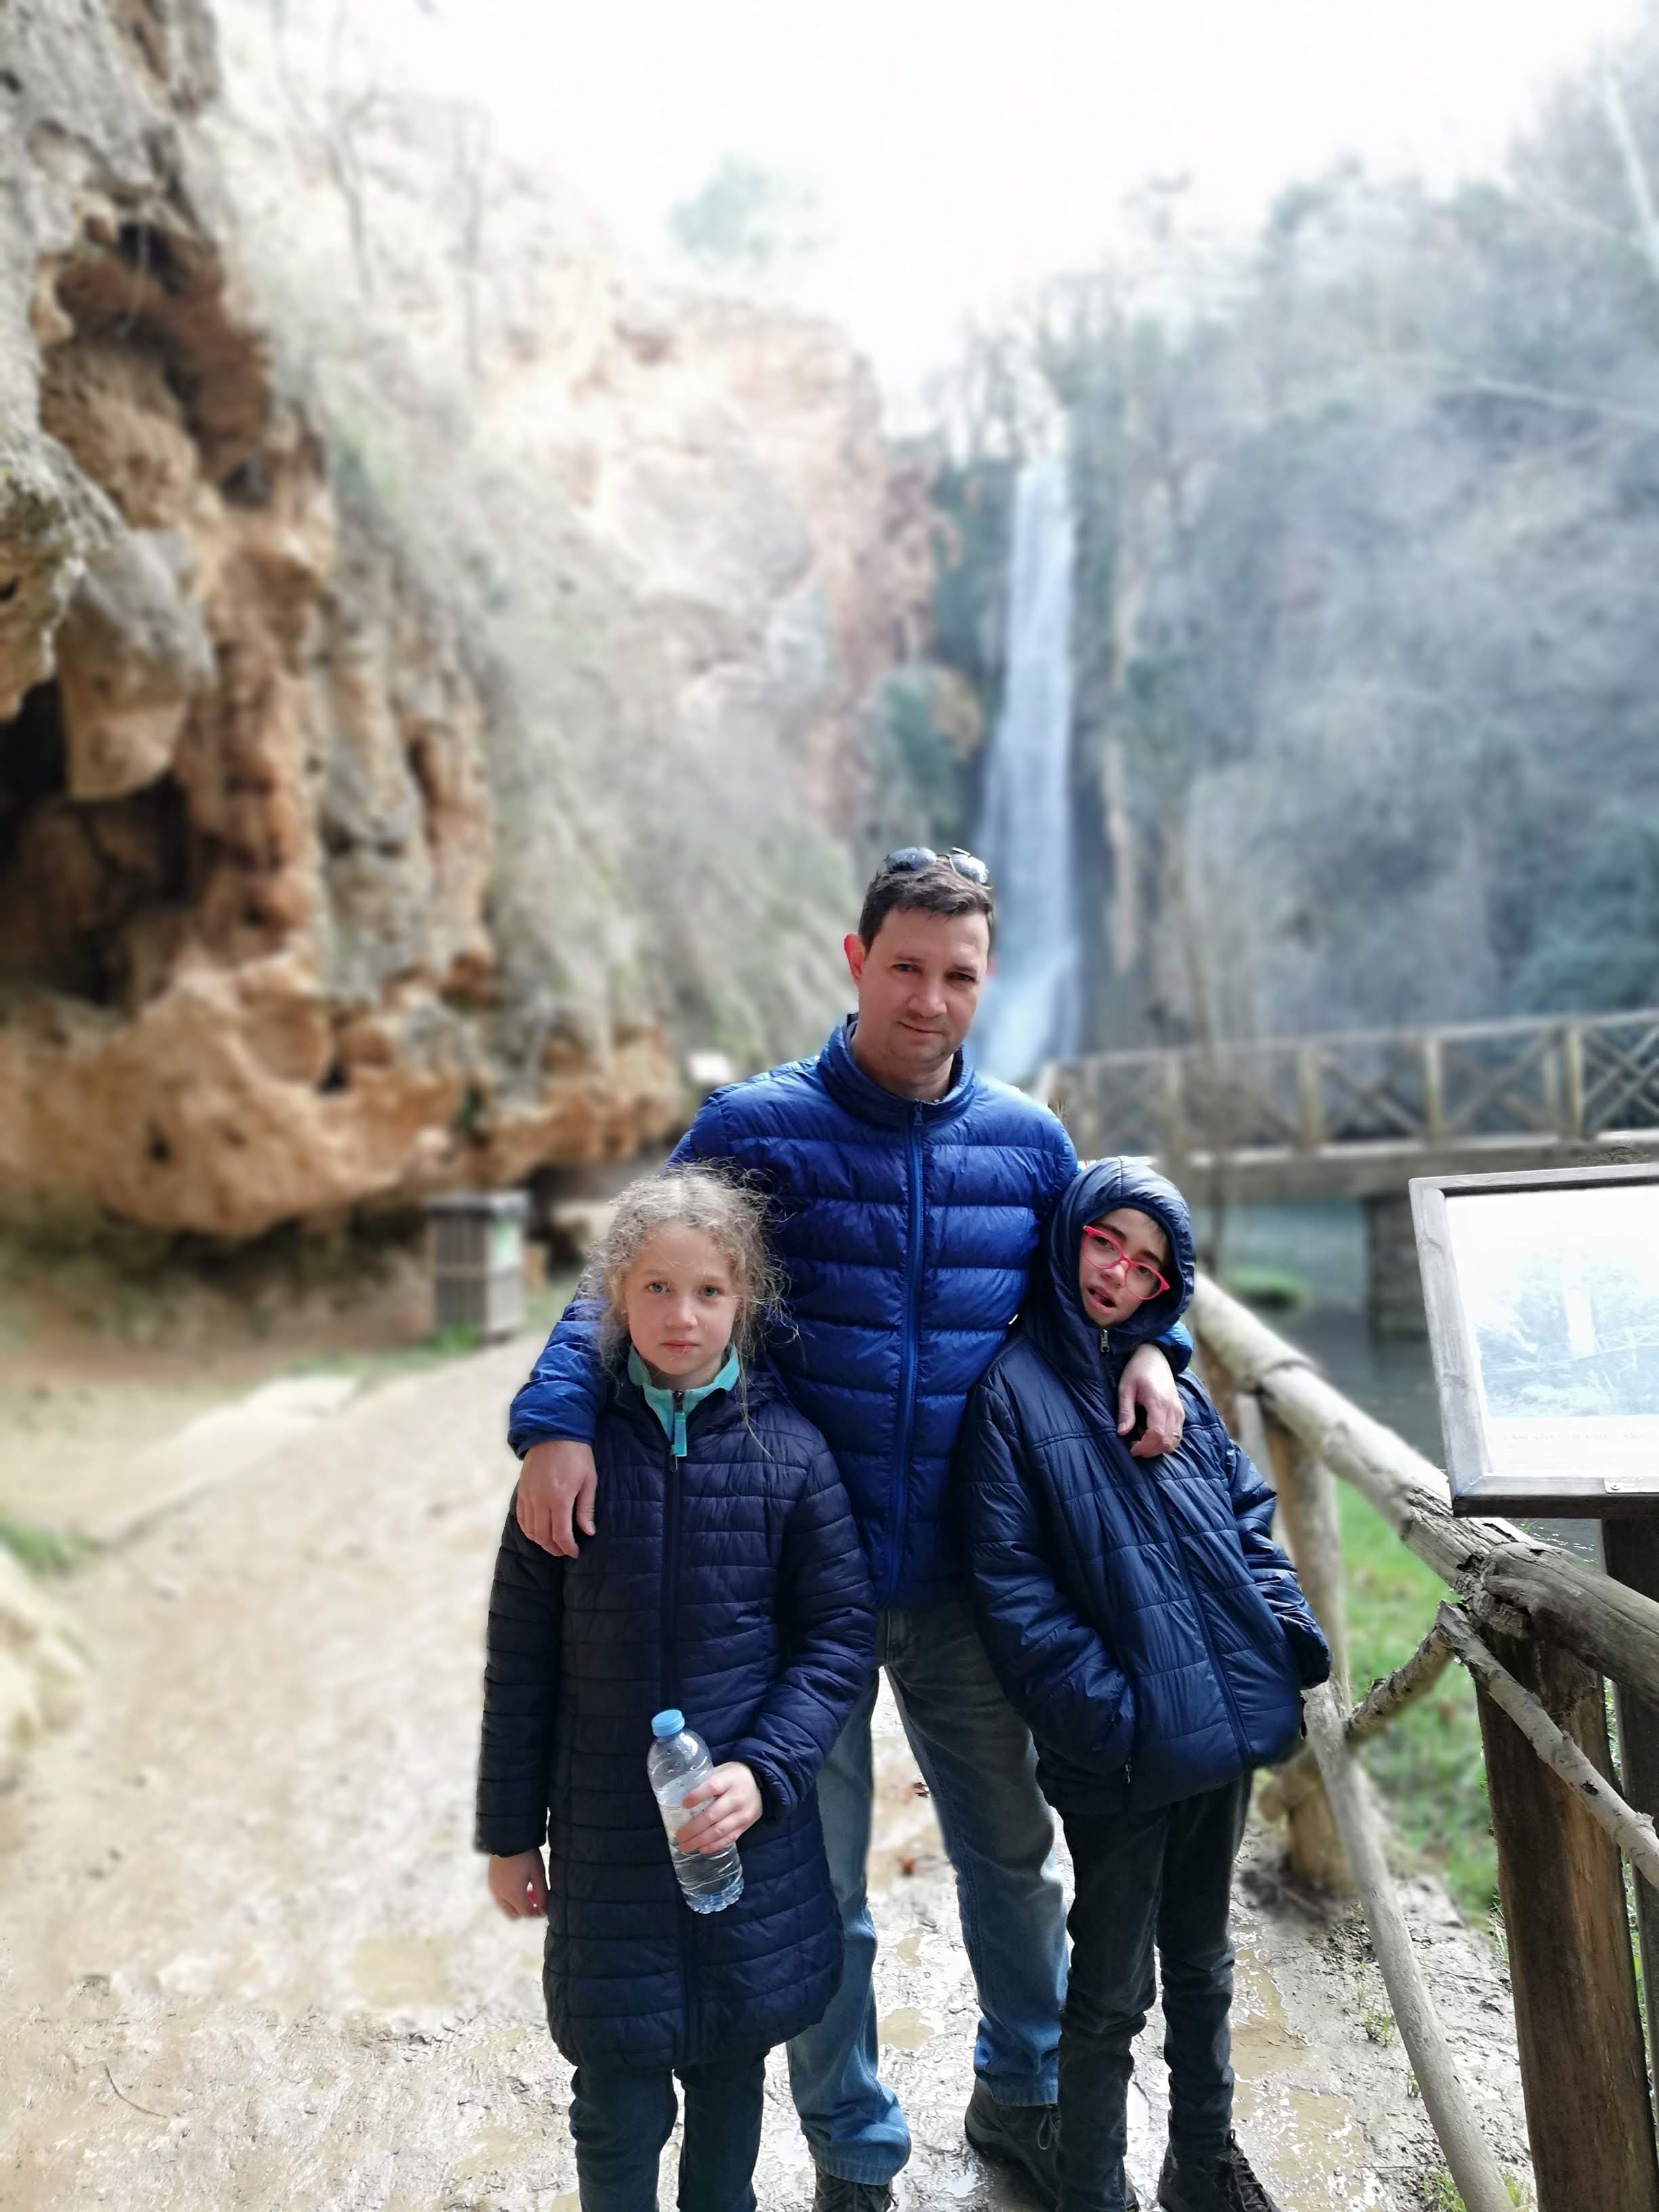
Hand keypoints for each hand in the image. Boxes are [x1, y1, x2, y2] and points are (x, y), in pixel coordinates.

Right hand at [488, 1849, 546, 1918]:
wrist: (508, 1837)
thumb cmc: (526, 1855)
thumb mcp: (538, 1873)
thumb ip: (542, 1894)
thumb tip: (544, 1911)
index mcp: (513, 1895)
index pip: (527, 1914)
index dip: (537, 1913)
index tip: (544, 1908)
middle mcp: (501, 1895)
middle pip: (514, 1914)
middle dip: (525, 1911)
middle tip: (535, 1900)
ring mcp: (494, 1889)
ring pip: (505, 1907)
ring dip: (516, 1905)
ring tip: (527, 1889)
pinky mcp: (490, 1882)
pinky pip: (500, 1898)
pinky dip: (509, 1897)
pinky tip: (518, 1883)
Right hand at [516, 1439, 597, 1556]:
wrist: (553, 1431)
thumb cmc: (577, 1455)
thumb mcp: (589, 1480)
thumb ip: (586, 1508)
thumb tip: (589, 1532)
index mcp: (559, 1498)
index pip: (560, 1534)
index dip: (568, 1548)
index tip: (575, 1552)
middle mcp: (540, 1500)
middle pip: (543, 1536)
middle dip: (555, 1548)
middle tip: (565, 1551)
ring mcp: (528, 1496)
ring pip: (530, 1531)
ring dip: (542, 1542)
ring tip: (554, 1543)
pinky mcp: (521, 1491)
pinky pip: (522, 1518)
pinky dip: (529, 1530)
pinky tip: (538, 1532)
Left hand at [674, 1763, 762, 1854]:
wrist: (761, 1782)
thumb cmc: (734, 1776)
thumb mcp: (721, 1770)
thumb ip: (705, 1781)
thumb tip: (680, 1797)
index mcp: (730, 1779)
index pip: (712, 1787)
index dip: (697, 1796)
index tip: (683, 1804)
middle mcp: (737, 1797)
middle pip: (713, 1815)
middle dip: (693, 1828)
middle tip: (678, 1836)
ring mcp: (743, 1814)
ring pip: (720, 1831)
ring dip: (700, 1841)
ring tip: (685, 1846)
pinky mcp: (746, 1826)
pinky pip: (729, 1838)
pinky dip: (714, 1845)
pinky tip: (701, 1848)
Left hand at [1118, 1343, 1183, 1458]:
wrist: (1156, 1356)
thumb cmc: (1137, 1370)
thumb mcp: (1126, 1388)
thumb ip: (1125, 1411)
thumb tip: (1121, 1433)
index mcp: (1158, 1403)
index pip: (1156, 1434)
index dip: (1144, 1446)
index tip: (1131, 1449)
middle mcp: (1173, 1409)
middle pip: (1166, 1442)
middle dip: (1150, 1450)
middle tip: (1134, 1447)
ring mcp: (1179, 1411)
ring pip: (1174, 1441)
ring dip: (1158, 1448)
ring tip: (1142, 1442)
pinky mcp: (1181, 1412)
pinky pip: (1177, 1435)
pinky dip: (1165, 1441)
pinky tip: (1151, 1435)